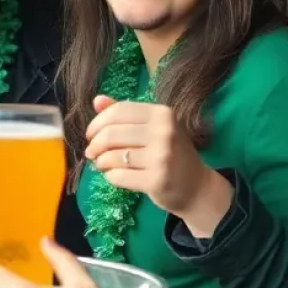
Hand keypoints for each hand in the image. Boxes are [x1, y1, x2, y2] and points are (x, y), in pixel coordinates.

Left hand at [85, 96, 232, 234]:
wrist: (197, 188)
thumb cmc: (170, 153)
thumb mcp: (153, 127)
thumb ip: (126, 114)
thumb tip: (97, 100)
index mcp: (162, 114)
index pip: (118, 111)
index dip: (97, 122)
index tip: (90, 134)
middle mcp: (164, 132)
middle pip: (111, 134)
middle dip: (95, 144)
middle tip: (92, 152)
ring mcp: (162, 157)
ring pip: (113, 156)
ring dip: (101, 161)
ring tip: (102, 164)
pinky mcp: (157, 181)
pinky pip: (119, 176)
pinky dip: (110, 176)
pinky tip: (114, 175)